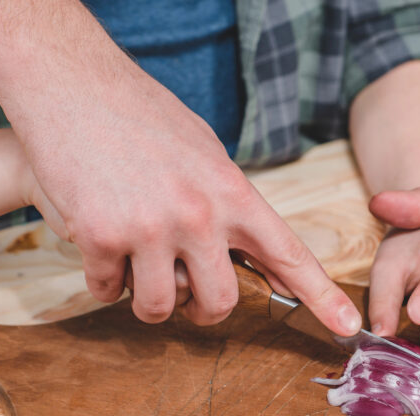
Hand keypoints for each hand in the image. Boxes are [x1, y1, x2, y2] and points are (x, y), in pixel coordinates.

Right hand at [18, 59, 358, 334]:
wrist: (72, 83)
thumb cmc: (144, 117)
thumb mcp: (207, 155)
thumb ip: (235, 207)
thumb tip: (263, 256)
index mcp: (234, 194)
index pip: (290, 255)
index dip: (322, 296)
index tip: (347, 328)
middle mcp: (200, 217)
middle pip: (221, 302)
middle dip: (204, 310)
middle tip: (188, 293)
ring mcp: (150, 229)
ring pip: (160, 307)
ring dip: (148, 300)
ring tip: (138, 265)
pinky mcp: (99, 237)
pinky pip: (108, 290)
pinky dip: (103, 279)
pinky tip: (100, 244)